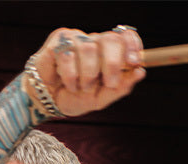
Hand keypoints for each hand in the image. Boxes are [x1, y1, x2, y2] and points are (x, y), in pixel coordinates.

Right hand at [26, 26, 146, 117]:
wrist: (47, 102)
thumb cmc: (75, 96)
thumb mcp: (100, 98)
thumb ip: (120, 87)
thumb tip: (141, 72)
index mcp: (108, 52)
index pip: (124, 37)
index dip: (132, 45)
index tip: (134, 62)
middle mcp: (93, 42)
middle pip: (110, 39)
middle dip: (113, 63)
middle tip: (108, 83)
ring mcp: (75, 39)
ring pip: (88, 48)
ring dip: (86, 74)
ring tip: (80, 87)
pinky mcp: (57, 42)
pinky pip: (67, 54)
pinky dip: (68, 74)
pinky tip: (66, 82)